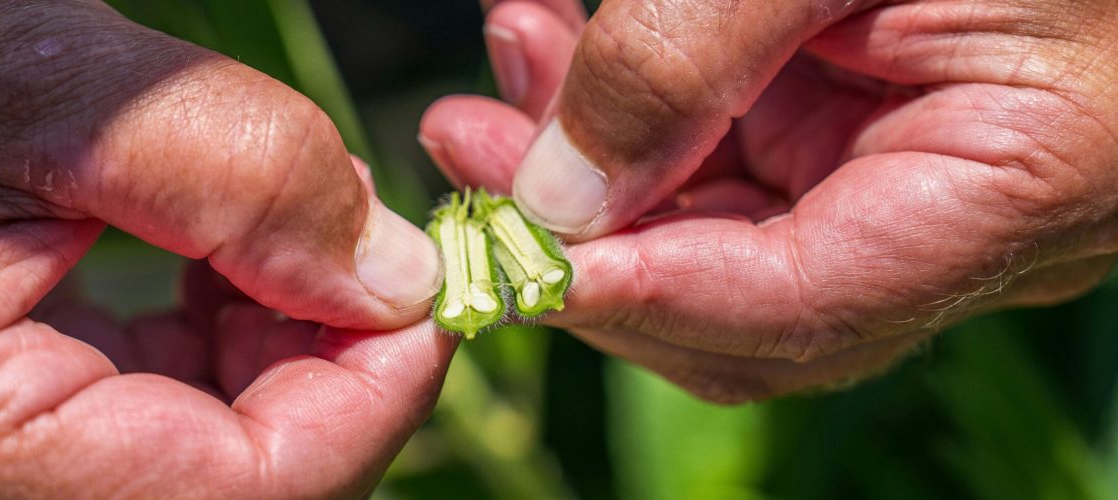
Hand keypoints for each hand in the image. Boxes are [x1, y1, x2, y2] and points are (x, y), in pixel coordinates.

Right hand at [0, 1, 449, 496]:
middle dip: (333, 363)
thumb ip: (240, 174)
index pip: (257, 489)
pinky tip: (216, 258)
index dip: (377, 389)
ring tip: (282, 231)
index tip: (430, 278)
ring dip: (279, 351)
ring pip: (204, 462)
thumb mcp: (42, 85)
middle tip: (362, 239)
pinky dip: (213, 350)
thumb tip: (396, 278)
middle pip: (244, 485)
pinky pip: (145, 427)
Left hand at [421, 0, 1117, 402]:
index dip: (635, 295)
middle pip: (730, 293)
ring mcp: (903, 181)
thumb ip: (696, 57)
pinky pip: (731, 157)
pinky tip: (564, 44)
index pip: (795, 306)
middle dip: (583, 227)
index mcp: (1010, 187)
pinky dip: (639, 114)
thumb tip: (561, 194)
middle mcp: (956, 220)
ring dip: (591, 156)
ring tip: (509, 55)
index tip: (506, 255)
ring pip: (712, 226)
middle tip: (466, 140)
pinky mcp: (859, 134)